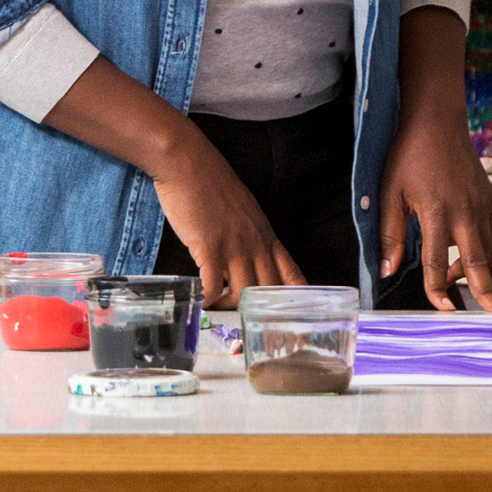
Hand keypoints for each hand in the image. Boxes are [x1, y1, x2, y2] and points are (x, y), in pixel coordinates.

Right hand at [148, 126, 304, 306]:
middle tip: (254, 329)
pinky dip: (208, 300)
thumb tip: (247, 262)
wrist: (188, 163)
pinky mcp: (209, 247)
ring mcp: (233, 246)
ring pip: (242, 293)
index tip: (302, 315)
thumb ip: (249, 237)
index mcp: (265, 234)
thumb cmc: (213, 185)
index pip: (290, 271)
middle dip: (263, 313)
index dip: (297, 295)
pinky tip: (200, 302)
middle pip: (268, 289)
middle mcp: (254, 243)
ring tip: (218, 308)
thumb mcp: (243, 210)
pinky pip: (212, 286)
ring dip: (230, 307)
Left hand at [378, 107, 491, 311]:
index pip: (437, 262)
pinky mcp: (490, 199)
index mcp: (436, 212)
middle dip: (482, 289)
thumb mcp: (390, 192)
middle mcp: (464, 211)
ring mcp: (481, 205)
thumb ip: (390, 234)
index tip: (440, 307)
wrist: (437, 122)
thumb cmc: (410, 155)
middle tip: (486, 311)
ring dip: (484, 272)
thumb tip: (388, 270)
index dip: (437, 290)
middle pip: (477, 261)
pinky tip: (478, 260)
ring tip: (471, 286)